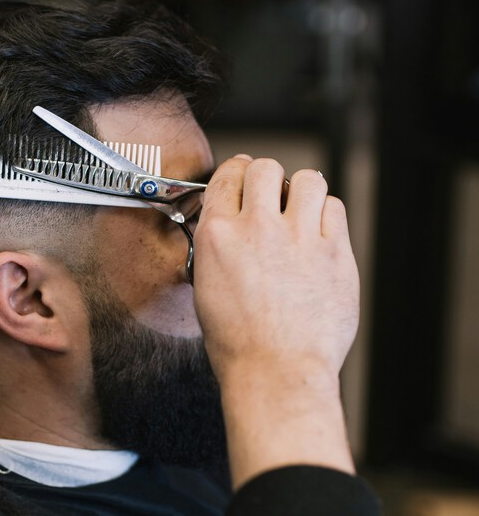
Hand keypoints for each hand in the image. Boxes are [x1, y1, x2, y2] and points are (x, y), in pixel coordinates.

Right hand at [193, 155, 358, 381]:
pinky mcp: (335, 253)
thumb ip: (217, 248)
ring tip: (300, 210)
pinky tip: (319, 234)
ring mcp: (300, 238)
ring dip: (302, 191)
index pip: (227, 175)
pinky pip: (335, 208)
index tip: (243, 177)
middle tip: (271, 195)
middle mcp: (258, 229)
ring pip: (308, 179)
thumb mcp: (205, 287)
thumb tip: (227, 228)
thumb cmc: (238, 343)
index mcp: (218, 236)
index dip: (236, 173)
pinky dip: (327, 215)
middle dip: (268, 178)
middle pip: (266, 168)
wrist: (276, 371)